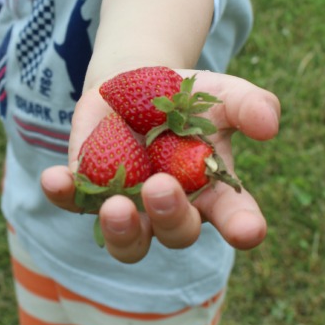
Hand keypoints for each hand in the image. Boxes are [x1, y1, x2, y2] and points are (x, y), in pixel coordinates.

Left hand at [40, 70, 279, 263]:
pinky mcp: (88, 191)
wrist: (136, 83)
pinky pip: (74, 202)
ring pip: (128, 240)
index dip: (244, 227)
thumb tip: (269, 125)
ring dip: (121, 230)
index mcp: (213, 193)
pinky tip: (55, 180)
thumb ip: (250, 105)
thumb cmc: (188, 97)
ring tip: (115, 207)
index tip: (248, 229)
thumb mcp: (222, 94)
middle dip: (170, 216)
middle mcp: (172, 210)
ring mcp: (129, 205)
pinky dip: (63, 195)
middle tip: (161, 187)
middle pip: (177, 232)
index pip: (236, 219)